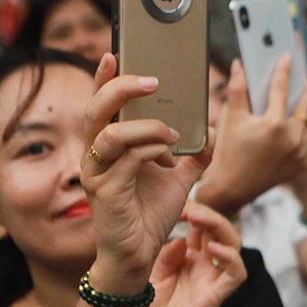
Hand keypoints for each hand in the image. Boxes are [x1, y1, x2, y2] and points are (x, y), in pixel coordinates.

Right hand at [82, 54, 211, 290]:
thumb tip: (210, 130)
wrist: (140, 253)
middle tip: (151, 81)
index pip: (103, 104)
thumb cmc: (151, 214)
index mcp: (111, 146)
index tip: (115, 52)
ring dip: (144, 127)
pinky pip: (124, 160)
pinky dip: (148, 152)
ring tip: (170, 134)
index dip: (105, 78)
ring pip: (110, 133)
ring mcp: (98, 172)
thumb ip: (192, 154)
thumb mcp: (179, 178)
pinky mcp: (104, 191)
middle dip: (121, 88)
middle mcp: (97, 155)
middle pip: (96, 109)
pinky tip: (165, 158)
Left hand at [138, 202, 245, 306]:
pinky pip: (236, 274)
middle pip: (220, 229)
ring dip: (220, 227)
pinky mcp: (218, 296)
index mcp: (190, 257)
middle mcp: (206, 264)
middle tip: (189, 206)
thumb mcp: (153, 274)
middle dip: (208, 213)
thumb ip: (167, 255)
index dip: (193, 209)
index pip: (201, 225)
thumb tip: (180, 239)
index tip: (175, 202)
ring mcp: (214, 279)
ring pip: (234, 244)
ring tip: (201, 218)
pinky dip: (231, 258)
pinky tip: (213, 249)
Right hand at [199, 58, 306, 215]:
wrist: (234, 187)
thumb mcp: (232, 119)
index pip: (281, 89)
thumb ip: (237, 89)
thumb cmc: (229, 152)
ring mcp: (301, 152)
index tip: (287, 56)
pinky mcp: (305, 162)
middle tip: (303, 76)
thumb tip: (239, 64)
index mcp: (274, 125)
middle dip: (306, 86)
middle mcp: (292, 138)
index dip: (284, 70)